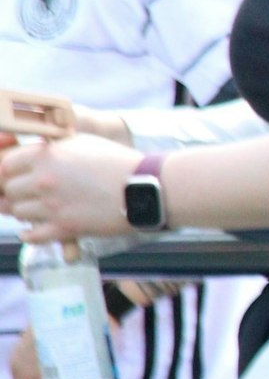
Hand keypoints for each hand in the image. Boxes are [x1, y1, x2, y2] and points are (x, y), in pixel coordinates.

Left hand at [0, 136, 142, 240]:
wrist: (145, 187)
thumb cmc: (117, 162)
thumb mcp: (82, 143)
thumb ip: (52, 147)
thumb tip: (32, 151)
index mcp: (46, 156)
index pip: (6, 165)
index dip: (11, 170)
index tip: (19, 174)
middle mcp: (44, 180)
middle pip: (9, 190)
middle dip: (18, 191)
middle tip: (31, 192)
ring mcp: (52, 206)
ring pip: (18, 213)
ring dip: (26, 211)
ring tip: (41, 208)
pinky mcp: (64, 228)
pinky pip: (32, 235)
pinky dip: (30, 234)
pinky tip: (35, 229)